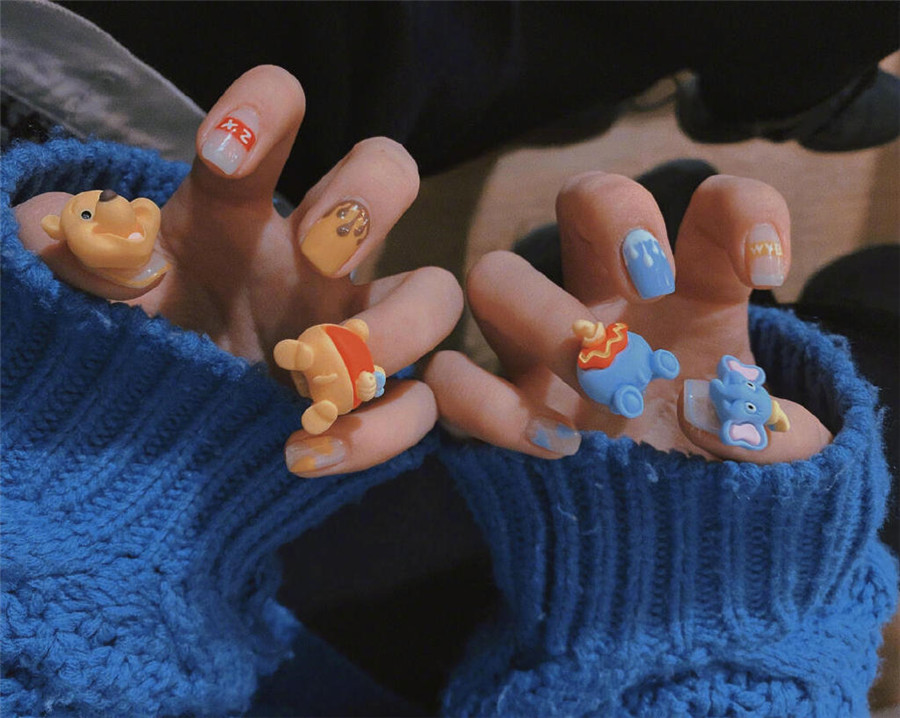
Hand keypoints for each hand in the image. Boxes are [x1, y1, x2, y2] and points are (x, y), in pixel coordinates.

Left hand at [14, 65, 461, 475]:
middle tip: (318, 251)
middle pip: (388, 173)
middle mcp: (314, 257)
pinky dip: (378, 432)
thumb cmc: (149, 344)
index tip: (228, 154)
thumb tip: (52, 223)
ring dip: (397, 327)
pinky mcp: (377, 397)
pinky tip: (307, 451)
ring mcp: (359, 324)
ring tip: (324, 372)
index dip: (263, 113)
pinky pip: (420, 406)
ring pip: (435, 295)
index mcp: (240, 214)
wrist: (175, 429)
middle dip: (367, 199)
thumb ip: (89, 263)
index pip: (268, 125)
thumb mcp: (114, 301)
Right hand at [426, 172, 830, 462]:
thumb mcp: (761, 445)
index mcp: (689, 294)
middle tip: (651, 287)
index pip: (716, 207)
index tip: (765, 270)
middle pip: (585, 197)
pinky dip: (482, 404)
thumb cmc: (712, 466)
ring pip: (494, 274)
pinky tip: (554, 445)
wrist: (664, 532)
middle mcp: (610, 302)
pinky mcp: (503, 407)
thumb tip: (785, 433)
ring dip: (538, 314)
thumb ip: (781, 434)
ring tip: (598, 381)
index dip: (743, 212)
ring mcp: (544, 350)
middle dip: (616, 220)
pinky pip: (452, 380)